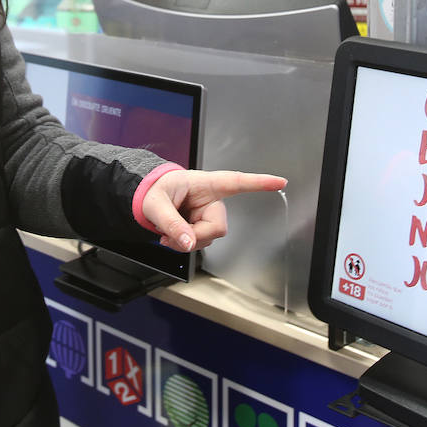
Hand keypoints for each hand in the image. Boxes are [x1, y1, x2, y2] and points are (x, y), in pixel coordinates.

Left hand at [140, 169, 287, 252]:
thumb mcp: (155, 205)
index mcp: (204, 184)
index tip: (281, 182)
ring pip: (208, 239)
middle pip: (218, 227)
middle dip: (196, 237)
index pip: (236, 182)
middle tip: (172, 237)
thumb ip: (172, 224)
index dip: (259, 183)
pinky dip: (184, 244)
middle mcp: (211, 200)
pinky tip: (172, 236)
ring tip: (168, 233)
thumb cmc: (153, 190)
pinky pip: (199, 243)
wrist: (145, 197)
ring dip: (187, 242)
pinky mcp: (201, 226)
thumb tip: (189, 243)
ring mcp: (207, 215)